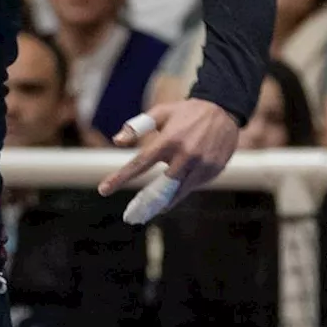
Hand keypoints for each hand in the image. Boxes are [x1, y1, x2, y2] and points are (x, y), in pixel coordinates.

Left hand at [98, 100, 239, 222]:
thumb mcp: (160, 113)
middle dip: (145, 203)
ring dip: (162, 203)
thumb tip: (117, 141)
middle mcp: (185, 155)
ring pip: (178, 192)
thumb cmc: (185, 112)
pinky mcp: (213, 171)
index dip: (120, 178)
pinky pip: (192, 187)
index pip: (140, 163)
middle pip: (161, 187)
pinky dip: (180, 192)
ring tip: (147, 212)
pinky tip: (172, 195)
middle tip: (130, 216)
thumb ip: (137, 126)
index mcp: (169, 140)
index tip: (104, 190)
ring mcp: (201, 165)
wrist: (223, 110)